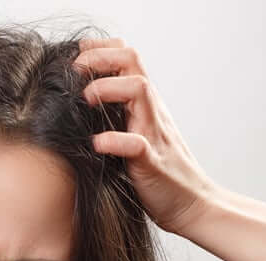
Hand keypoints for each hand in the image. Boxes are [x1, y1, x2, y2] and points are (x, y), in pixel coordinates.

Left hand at [72, 38, 219, 234]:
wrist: (191, 206)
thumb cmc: (157, 174)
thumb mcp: (134, 137)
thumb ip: (116, 120)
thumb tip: (74, 110)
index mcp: (145, 105)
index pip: (127, 58)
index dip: (100, 49)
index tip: (75, 56)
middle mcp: (151, 112)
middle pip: (132, 62)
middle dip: (100, 58)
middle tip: (75, 70)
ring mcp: (154, 135)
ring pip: (139, 90)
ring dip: (108, 88)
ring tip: (85, 99)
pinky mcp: (152, 163)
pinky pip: (136, 144)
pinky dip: (114, 141)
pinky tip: (96, 144)